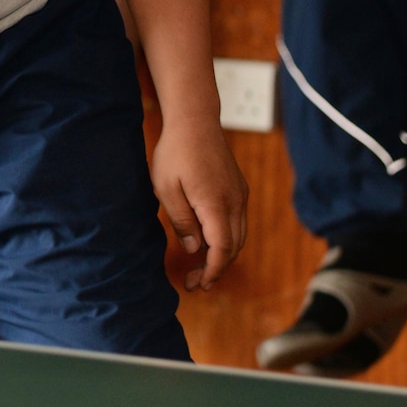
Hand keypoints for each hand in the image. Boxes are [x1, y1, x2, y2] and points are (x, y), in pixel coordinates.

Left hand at [150, 114, 247, 290]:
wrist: (195, 121)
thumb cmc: (176, 153)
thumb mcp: (167, 189)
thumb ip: (182, 221)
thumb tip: (195, 248)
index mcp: (216, 204)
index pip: (222, 249)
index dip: (212, 271)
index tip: (199, 285)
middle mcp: (234, 202)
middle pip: (234, 247)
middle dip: (216, 269)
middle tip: (195, 283)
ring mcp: (239, 195)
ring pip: (239, 236)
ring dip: (223, 256)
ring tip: (201, 269)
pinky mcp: (238, 189)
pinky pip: (238, 222)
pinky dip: (227, 239)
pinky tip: (209, 243)